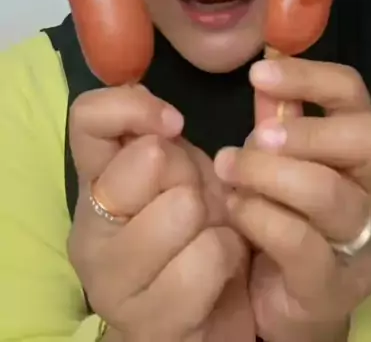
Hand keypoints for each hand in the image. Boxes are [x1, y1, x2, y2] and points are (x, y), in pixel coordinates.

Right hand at [67, 85, 254, 341]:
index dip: (134, 107)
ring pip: (181, 209)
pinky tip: (221, 273)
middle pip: (148, 160)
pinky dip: (228, 257)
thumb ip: (168, 138)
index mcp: (96, 184)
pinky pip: (206, 259)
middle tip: (199, 205)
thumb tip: (156, 105)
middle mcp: (90, 231)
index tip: (175, 124)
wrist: (218, 317)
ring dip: (215, 221)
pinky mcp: (144, 324)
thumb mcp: (187, 174)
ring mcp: (110, 283)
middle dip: (193, 174)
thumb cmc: (198, 234)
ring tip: (210, 239)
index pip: (87, 119)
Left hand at [214, 58, 370, 341]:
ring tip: (228, 169)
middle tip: (254, 137)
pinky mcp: (336, 287)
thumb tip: (265, 65)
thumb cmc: (287, 217)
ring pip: (331, 193)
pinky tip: (234, 208)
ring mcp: (366, 242)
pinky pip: (302, 245)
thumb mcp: (281, 162)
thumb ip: (278, 120)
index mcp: (366, 150)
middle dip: (305, 131)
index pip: (355, 93)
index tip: (257, 73)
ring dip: (269, 174)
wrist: (287, 306)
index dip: (309, 76)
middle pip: (370, 139)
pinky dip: (260, 218)